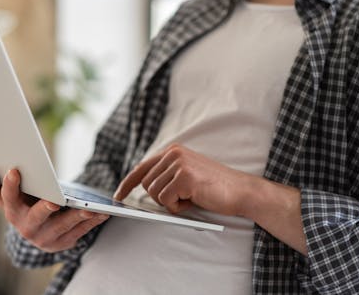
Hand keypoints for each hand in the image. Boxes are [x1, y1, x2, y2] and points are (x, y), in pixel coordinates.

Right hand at [0, 169, 108, 251]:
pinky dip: (92, 222)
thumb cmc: (26, 205)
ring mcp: (46, 238)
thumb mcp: (11, 197)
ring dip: (76, 217)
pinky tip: (103, 213)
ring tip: (89, 209)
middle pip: (36, 217)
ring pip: (62, 226)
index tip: (14, 171)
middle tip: (54, 202)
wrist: (39, 232)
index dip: (9, 186)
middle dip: (44, 209)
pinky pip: (80, 232)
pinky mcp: (63, 243)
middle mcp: (27, 227)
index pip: (7, 198)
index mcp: (12, 211)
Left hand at [114, 144, 253, 214]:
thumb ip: (166, 176)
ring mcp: (178, 163)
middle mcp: (173, 153)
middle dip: (160, 197)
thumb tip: (142, 188)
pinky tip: (194, 199)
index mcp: (173, 151)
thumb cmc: (213, 188)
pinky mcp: (183, 176)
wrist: (240, 191)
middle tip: (183, 198)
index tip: (118, 196)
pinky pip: (166, 200)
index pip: (141, 167)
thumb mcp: (186, 175)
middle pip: (146, 184)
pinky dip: (178, 206)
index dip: (127, 183)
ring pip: (154, 193)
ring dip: (171, 202)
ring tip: (191, 197)